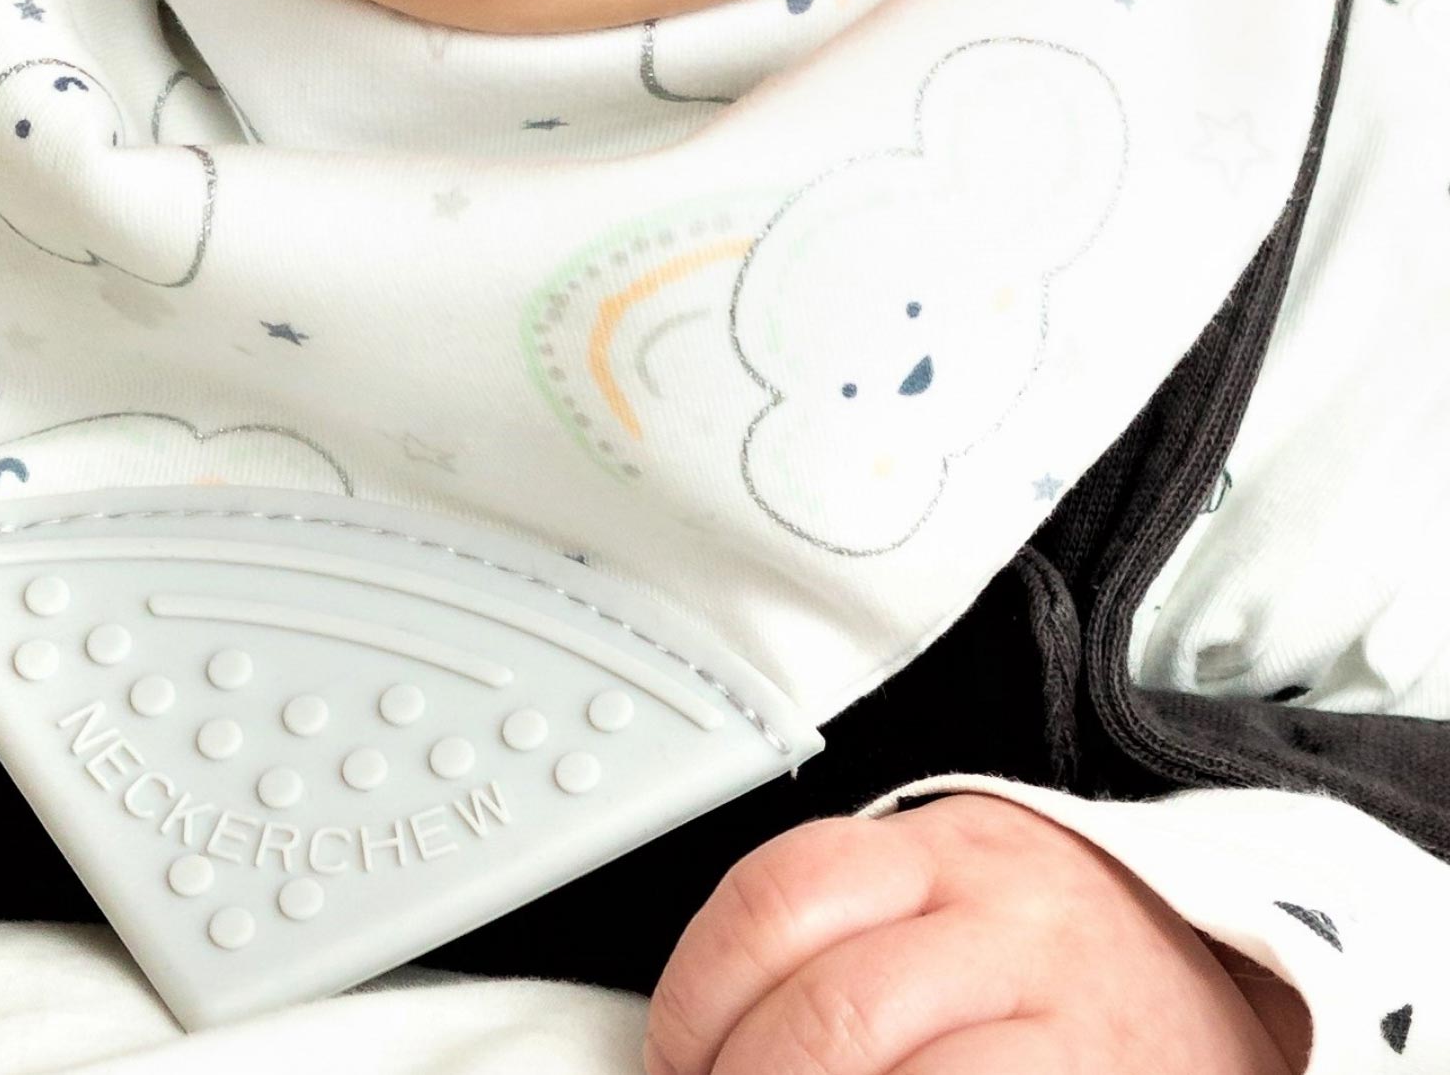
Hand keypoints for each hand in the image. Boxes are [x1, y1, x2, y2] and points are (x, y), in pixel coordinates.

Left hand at [642, 794, 1312, 1074]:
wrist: (1231, 986)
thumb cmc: (1056, 956)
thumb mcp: (949, 894)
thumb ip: (841, 932)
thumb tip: (698, 1033)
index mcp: (940, 848)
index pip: (780, 894)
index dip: (697, 995)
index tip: (672, 1059)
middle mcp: (1002, 917)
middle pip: (827, 1009)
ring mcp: (1059, 1013)